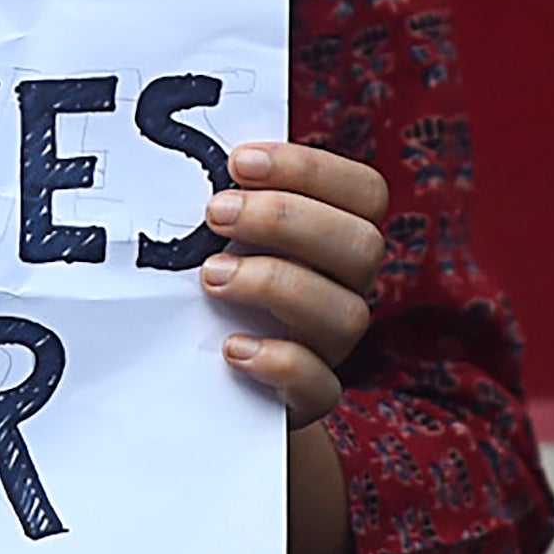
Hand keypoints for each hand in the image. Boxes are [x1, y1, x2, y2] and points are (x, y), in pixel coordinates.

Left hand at [200, 142, 387, 429]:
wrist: (199, 372)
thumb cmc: (212, 277)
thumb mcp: (223, 235)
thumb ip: (231, 199)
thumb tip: (189, 157)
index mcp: (339, 234)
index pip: (364, 192)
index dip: (311, 170)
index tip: (239, 162)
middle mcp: (347, 287)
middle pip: (363, 247)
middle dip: (286, 221)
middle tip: (216, 212)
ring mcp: (331, 345)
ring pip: (348, 315)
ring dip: (276, 284)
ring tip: (210, 277)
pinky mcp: (307, 397)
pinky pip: (320, 386)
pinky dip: (279, 361)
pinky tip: (231, 346)